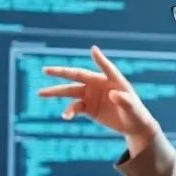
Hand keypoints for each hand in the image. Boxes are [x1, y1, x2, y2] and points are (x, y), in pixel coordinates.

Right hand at [38, 46, 159, 153]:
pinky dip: (69, 111)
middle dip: (60, 72)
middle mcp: (98, 84)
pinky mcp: (88, 108)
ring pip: (70, 92)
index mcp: (110, 79)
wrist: (133, 125)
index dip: (99, 59)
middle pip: (76, 75)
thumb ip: (123, 99)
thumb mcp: (131, 106)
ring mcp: (91, 95)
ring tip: (41, 93)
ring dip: (56, 92)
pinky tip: (65, 116)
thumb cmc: (135, 112)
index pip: (104, 67)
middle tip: (45, 70)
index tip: (93, 50)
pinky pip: (74, 107)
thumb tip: (112, 94)